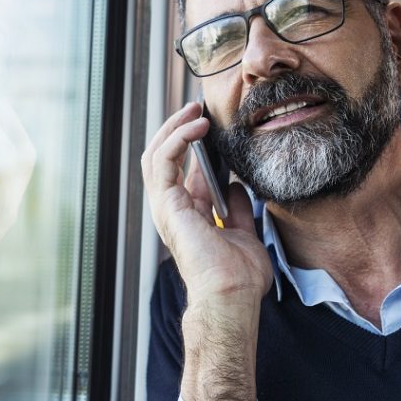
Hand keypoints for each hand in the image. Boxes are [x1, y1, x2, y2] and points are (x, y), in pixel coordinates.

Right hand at [140, 101, 272, 400]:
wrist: (231, 295)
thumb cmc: (238, 277)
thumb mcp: (244, 232)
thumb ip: (236, 209)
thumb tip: (234, 187)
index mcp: (188, 214)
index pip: (182, 168)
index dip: (193, 142)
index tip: (210, 120)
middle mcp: (172, 209)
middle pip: (162, 157)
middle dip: (177, 127)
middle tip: (197, 105)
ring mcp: (166, 207)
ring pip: (155, 154)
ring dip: (173, 126)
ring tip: (194, 107)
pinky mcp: (166, 205)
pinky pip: (163, 161)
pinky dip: (177, 138)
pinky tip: (197, 125)